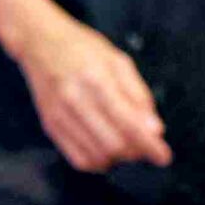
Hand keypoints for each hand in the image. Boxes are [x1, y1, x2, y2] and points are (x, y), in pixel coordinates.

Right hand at [12, 15, 171, 173]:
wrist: (40, 42)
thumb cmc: (84, 49)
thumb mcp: (119, 61)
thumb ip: (138, 96)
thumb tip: (155, 130)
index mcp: (97, 79)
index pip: (128, 123)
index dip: (150, 145)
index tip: (164, 156)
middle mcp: (75, 100)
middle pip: (114, 145)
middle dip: (136, 152)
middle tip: (144, 144)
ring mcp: (59, 116)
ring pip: (97, 156)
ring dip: (118, 158)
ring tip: (125, 143)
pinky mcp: (50, 126)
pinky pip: (78, 159)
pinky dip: (98, 161)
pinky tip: (105, 148)